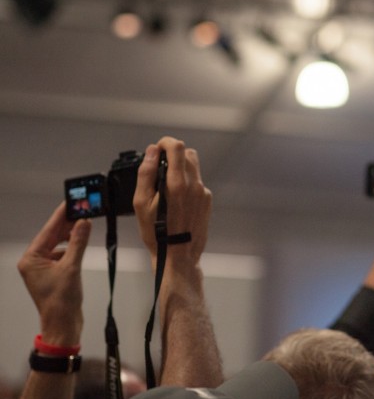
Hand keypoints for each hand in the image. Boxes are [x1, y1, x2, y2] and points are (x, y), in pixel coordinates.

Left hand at [17, 203, 91, 344]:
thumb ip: (78, 243)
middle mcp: (34, 262)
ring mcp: (43, 268)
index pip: (48, 231)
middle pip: (52, 236)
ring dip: (71, 236)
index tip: (71, 202)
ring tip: (85, 226)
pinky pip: (62, 254)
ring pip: (58, 245)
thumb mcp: (71, 267)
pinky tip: (81, 245)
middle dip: (67, 224)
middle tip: (83, 210)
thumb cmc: (61, 300)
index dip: (61, 216)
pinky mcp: (53, 274)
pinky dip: (72, 248)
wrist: (63, 324)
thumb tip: (83, 223)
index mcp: (31, 259)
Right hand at [133, 137, 211, 268]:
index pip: (177, 147)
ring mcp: (203, 192)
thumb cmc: (156, 233)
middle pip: (187, 153)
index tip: (157, 149)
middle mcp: (194, 185)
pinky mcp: (207, 200)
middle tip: (160, 168)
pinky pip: (197, 183)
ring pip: (194, 168)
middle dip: (173, 155)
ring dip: (181, 169)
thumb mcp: (141, 203)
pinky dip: (187, 184)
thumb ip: (146, 173)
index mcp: (176, 183)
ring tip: (167, 185)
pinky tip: (177, 200)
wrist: (179, 255)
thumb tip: (151, 152)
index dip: (165, 143)